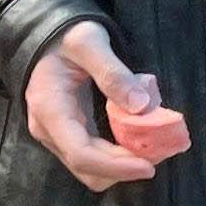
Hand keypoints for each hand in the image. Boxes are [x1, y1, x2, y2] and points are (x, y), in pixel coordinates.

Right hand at [26, 21, 194, 190]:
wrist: (44, 36)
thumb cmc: (65, 36)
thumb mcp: (89, 42)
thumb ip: (113, 72)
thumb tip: (142, 106)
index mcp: (50, 109)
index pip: (81, 154)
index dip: (116, 166)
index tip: (149, 166)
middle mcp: (48, 130)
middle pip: (88, 170)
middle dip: (124, 168)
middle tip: (160, 152)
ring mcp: (56, 136)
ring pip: (91, 169)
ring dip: (122, 165)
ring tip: (153, 146)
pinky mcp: (67, 135)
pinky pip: (93, 157)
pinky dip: (117, 156)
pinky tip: (139, 140)